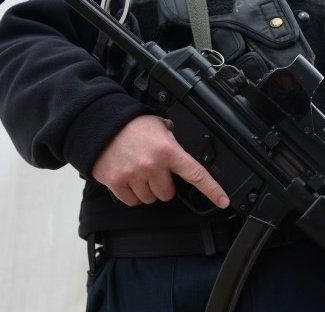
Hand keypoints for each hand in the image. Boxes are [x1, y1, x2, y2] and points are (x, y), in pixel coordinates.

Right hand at [92, 115, 229, 208]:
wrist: (101, 124)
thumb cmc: (132, 125)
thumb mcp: (161, 126)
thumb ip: (174, 139)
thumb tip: (185, 146)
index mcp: (168, 151)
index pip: (196, 174)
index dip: (212, 190)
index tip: (223, 201)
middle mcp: (153, 165)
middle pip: (167, 193)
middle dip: (163, 185)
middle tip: (155, 171)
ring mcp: (134, 175)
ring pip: (150, 199)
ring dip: (147, 190)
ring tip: (140, 172)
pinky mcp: (117, 183)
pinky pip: (132, 201)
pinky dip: (132, 194)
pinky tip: (129, 178)